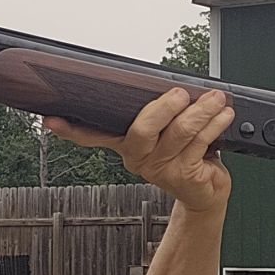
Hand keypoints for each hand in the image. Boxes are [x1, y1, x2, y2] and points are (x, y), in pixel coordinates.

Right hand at [42, 88, 235, 213]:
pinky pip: (199, 144)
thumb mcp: (166, 130)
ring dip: (201, 111)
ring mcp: (160, 169)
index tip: (51, 119)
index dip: (71, 128)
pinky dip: (215, 125)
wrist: (206, 192)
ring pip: (178, 132)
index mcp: (126, 144)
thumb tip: (169, 82)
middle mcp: (138, 157)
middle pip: (142, 129)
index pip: (93, 134)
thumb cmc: (186, 154)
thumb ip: (159, 111)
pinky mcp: (183, 176)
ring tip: (215, 99)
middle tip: (180, 94)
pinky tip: (223, 115)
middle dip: (163, 107)